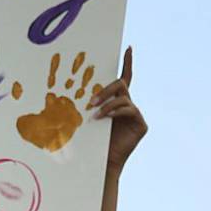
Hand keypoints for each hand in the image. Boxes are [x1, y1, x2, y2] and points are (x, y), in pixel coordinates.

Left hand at [92, 47, 145, 174]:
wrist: (101, 162)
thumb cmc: (91, 141)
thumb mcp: (87, 118)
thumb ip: (87, 104)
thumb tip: (69, 90)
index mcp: (116, 101)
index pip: (124, 77)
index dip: (128, 62)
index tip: (129, 48)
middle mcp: (128, 105)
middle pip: (122, 84)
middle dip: (106, 89)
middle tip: (91, 100)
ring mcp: (136, 114)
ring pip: (124, 97)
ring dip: (107, 103)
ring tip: (94, 113)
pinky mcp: (141, 124)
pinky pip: (130, 109)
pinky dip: (116, 111)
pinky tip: (105, 118)